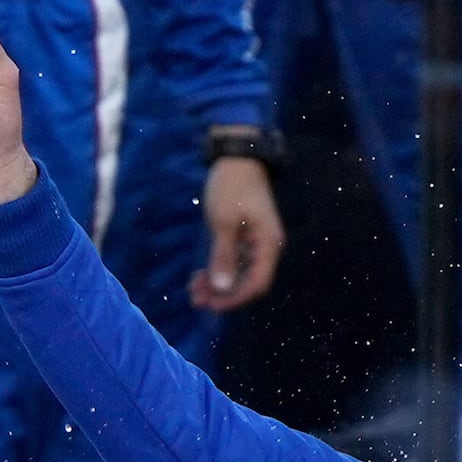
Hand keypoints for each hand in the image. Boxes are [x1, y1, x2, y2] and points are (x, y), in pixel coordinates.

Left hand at [193, 155, 282, 309]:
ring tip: (194, 289)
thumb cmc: (232, 187)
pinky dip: (219, 268)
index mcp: (268, 244)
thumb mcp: (223, 222)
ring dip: (218, 283)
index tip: (212, 304)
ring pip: (239, 272)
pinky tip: (200, 275)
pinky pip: (234, 260)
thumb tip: (222, 288)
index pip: (256, 284)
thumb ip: (223, 256)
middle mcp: (266, 247)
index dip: (235, 298)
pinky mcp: (245, 235)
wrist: (237, 157)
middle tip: (195, 298)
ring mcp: (256, 241)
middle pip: (247, 281)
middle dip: (222, 292)